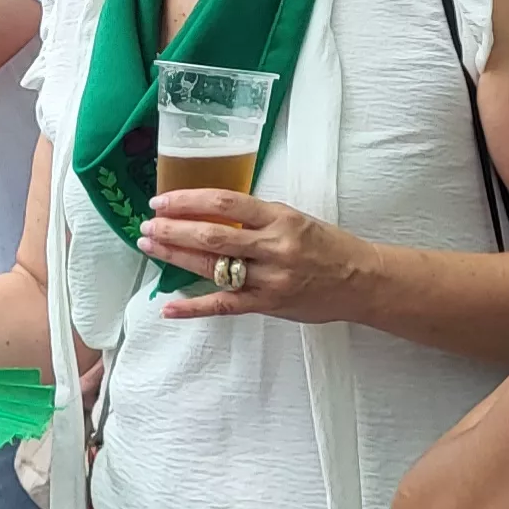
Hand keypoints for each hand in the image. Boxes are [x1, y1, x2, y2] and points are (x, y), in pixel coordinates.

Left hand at [141, 191, 379, 324]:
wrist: (362, 281)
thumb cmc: (326, 246)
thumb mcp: (293, 218)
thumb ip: (255, 216)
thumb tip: (207, 210)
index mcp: (280, 218)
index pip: (225, 203)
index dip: (188, 201)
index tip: (162, 201)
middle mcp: (274, 247)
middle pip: (212, 236)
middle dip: (173, 230)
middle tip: (146, 226)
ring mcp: (271, 279)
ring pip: (214, 268)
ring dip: (175, 257)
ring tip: (149, 247)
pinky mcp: (269, 305)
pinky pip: (224, 306)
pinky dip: (194, 307)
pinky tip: (168, 307)